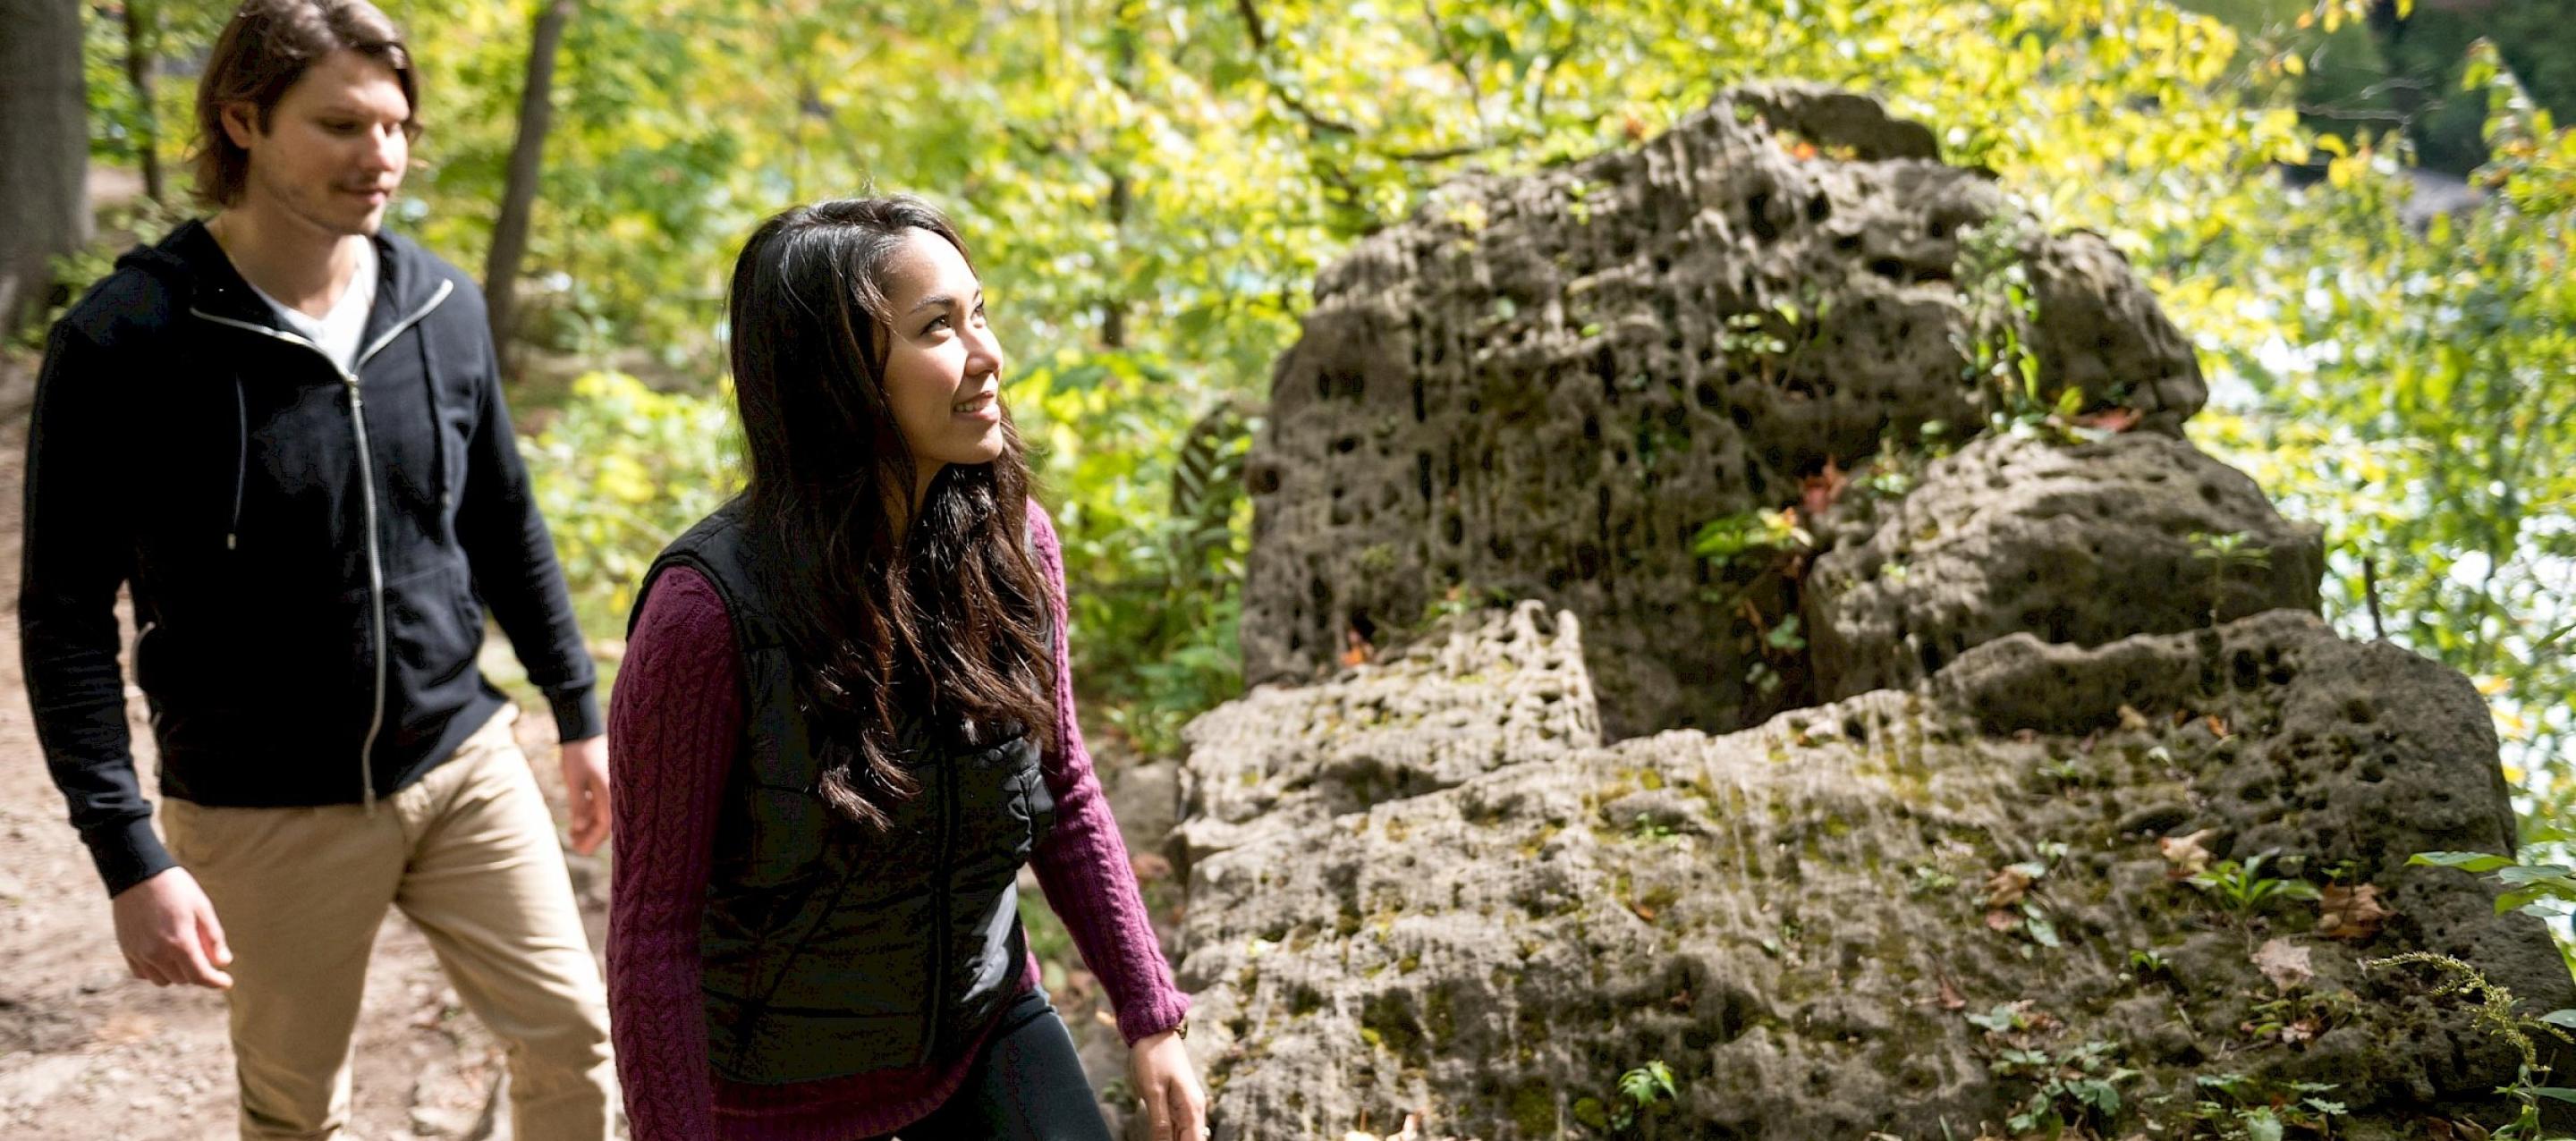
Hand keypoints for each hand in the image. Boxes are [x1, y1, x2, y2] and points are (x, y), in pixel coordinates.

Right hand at [111, 867, 231, 988]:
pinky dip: (156, 971)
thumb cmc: (176, 889)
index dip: (215, 982)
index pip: (200, 976)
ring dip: (177, 973)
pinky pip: (143, 973)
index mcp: (179, 943)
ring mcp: (139, 953)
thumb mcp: (203, 908)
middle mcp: (156, 953)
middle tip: (206, 955)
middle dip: (198, 972)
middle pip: (183, 979)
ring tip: (185, 954)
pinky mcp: (126, 950)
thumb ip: (213, 938)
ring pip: (163, 980)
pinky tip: (164, 957)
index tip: (226, 982)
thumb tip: (223, 962)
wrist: (138, 874)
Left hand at [559, 735, 611, 853]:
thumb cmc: (578, 755)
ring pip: (604, 814)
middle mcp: (616, 792)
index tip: (579, 851)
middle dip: (591, 836)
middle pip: (607, 822)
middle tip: (576, 847)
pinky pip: (601, 803)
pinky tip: (578, 821)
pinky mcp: (606, 782)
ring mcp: (612, 787)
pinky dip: (590, 813)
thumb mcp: (574, 781)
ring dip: (589, 825)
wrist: (583, 730)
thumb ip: (578, 805)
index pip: (605, 824)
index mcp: (611, 792)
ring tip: (573, 835)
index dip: (592, 839)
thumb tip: (579, 828)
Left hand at [1130, 1029, 1208, 1140]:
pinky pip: (1178, 1126)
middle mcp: (1195, 1108)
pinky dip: (1170, 1136)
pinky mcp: (1178, 1100)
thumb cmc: (1152, 1057)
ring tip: (1157, 1138)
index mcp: (1191, 1108)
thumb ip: (1160, 1122)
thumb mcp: (1152, 1091)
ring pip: (1185, 1135)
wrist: (1153, 1028)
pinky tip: (1160, 1137)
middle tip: (1156, 1140)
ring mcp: (1188, 1104)